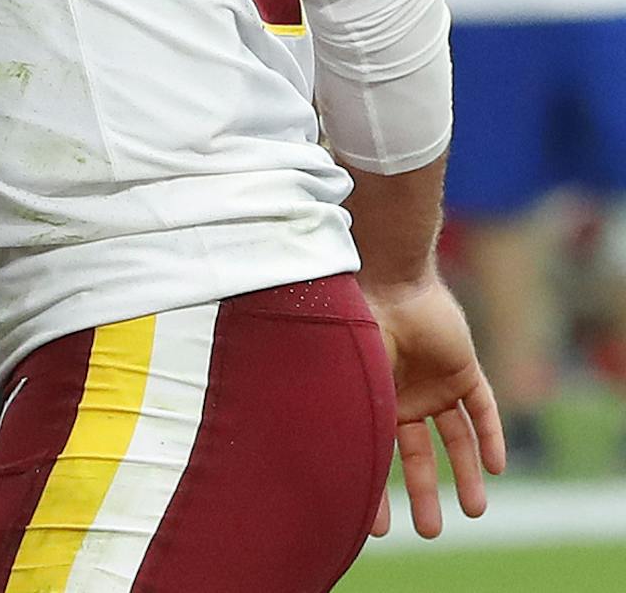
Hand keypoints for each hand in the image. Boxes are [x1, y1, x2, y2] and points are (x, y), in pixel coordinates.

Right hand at [363, 275, 506, 538]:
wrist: (386, 282)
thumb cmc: (354, 330)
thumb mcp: (348, 385)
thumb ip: (345, 423)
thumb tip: (317, 470)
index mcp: (371, 400)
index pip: (376, 453)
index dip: (375, 490)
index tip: (374, 527)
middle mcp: (403, 396)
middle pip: (420, 455)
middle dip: (424, 494)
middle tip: (428, 532)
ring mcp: (435, 382)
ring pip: (457, 439)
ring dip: (467, 475)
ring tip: (475, 511)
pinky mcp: (463, 369)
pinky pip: (482, 409)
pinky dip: (492, 437)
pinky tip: (498, 468)